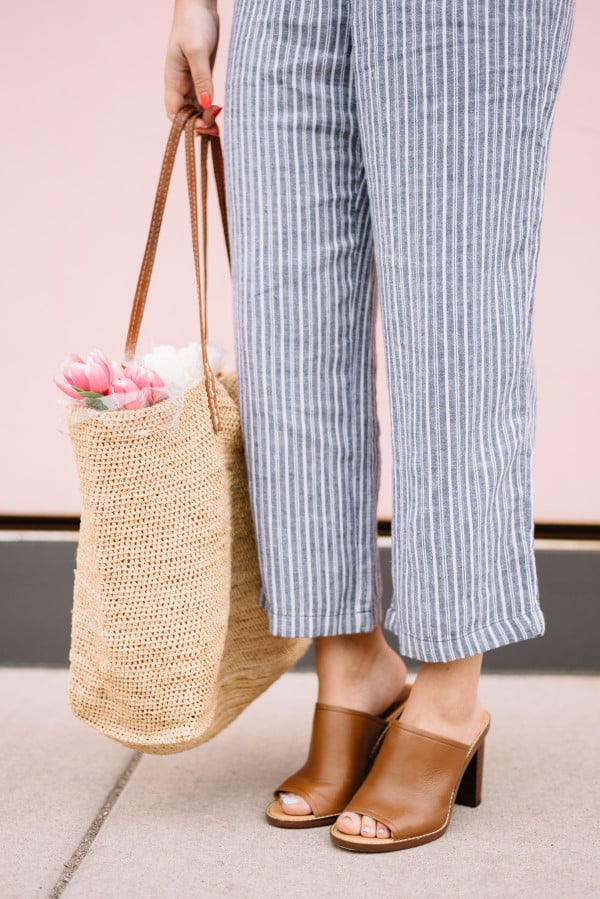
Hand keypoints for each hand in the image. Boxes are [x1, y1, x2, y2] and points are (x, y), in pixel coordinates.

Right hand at [164, 0, 221, 133]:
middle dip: (198, 124)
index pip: (174, 112)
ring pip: (196, 108)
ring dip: (206, 119)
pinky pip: (204, 98)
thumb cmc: (194, 23)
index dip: (187, 124)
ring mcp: (191, 80)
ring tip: (220, 126)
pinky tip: (220, 111)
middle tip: (216, 129)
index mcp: (172, 79)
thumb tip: (205, 105)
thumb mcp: (198, 51)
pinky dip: (211, 108)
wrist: (200, 4)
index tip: (205, 125)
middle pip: (185, 114)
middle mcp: (179, 83)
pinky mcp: (202, 76)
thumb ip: (202, 79)